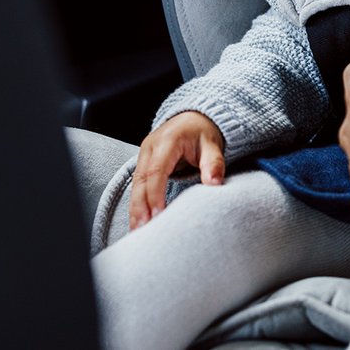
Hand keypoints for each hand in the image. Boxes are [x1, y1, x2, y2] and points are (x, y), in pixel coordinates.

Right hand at [129, 110, 224, 229]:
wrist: (194, 117)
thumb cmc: (203, 132)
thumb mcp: (213, 144)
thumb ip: (214, 163)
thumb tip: (214, 184)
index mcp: (167, 141)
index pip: (156, 171)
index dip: (155, 194)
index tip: (159, 214)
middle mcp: (150, 147)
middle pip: (140, 181)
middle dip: (140, 207)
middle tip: (142, 229)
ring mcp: (144, 155)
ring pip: (135, 185)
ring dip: (135, 209)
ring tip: (137, 231)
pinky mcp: (144, 163)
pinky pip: (137, 186)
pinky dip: (137, 204)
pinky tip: (138, 221)